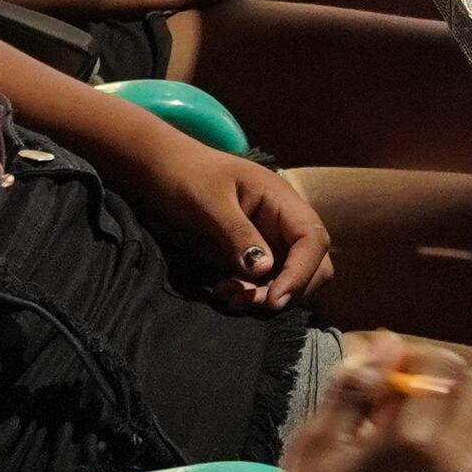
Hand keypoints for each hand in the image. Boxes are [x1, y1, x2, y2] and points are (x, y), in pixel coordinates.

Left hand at [126, 139, 334, 306]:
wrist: (159, 171)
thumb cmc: (185, 175)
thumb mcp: (209, 202)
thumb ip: (237, 233)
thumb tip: (264, 270)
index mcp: (281, 200)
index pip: (312, 240)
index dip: (301, 273)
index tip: (274, 299)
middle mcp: (283, 224)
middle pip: (312, 266)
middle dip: (286, 291)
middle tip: (246, 300)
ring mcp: (268, 242)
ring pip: (288, 281)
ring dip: (265, 297)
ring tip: (227, 296)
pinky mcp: (250, 258)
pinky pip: (263, 285)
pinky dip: (249, 296)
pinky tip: (222, 292)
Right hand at [259, 339, 471, 471]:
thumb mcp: (312, 454)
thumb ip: (354, 391)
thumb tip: (387, 344)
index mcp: (414, 442)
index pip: (443, 364)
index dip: (415, 359)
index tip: (389, 374)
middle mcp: (460, 467)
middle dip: (448, 385)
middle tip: (404, 405)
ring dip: (455, 426)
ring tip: (404, 450)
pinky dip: (458, 466)